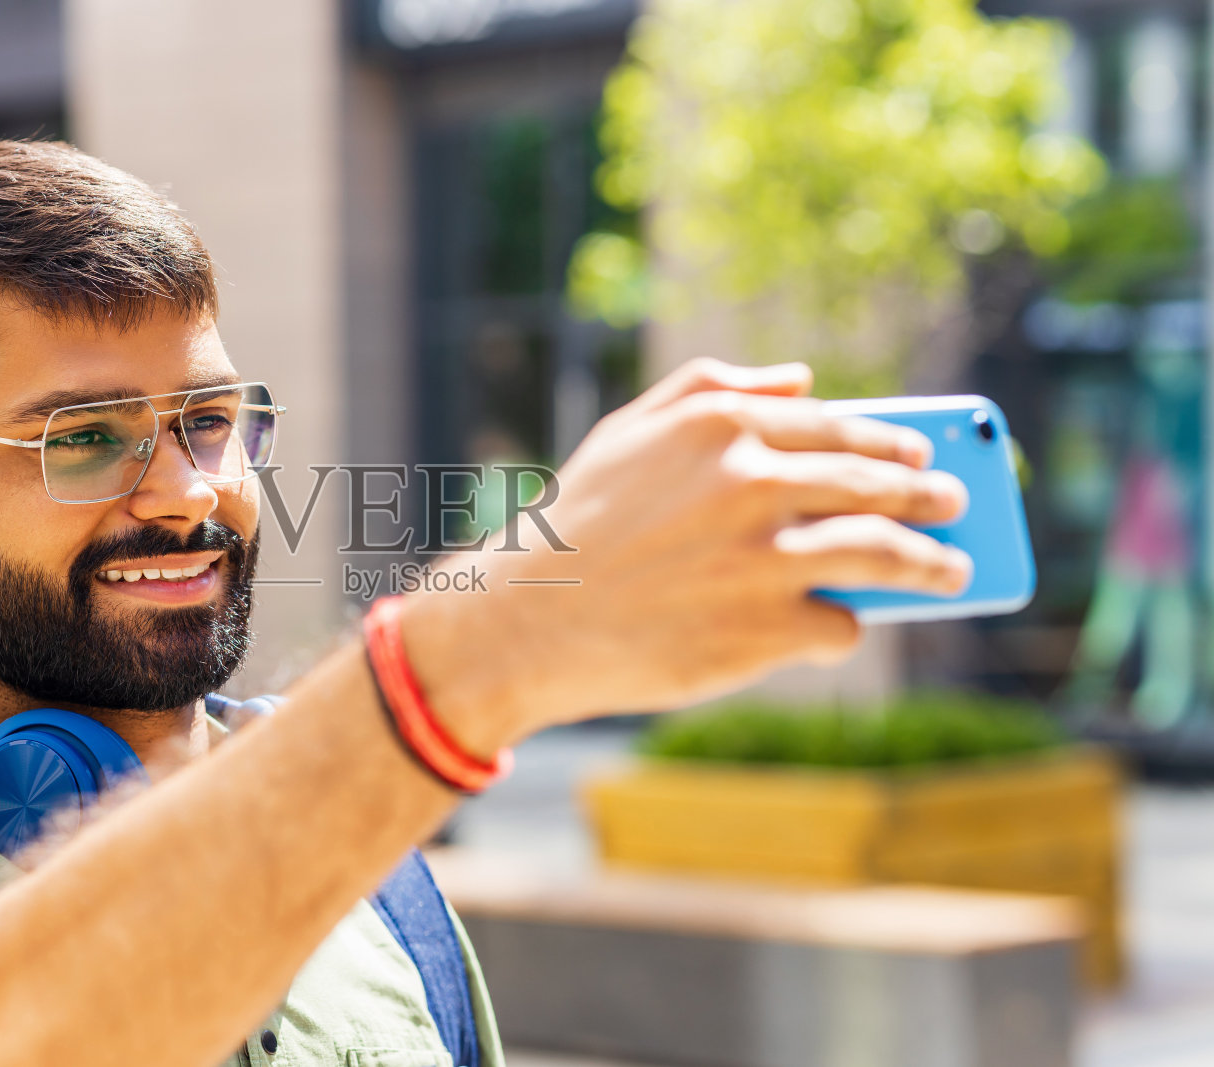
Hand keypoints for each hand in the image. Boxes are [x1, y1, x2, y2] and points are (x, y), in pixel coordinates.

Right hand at [404, 359, 969, 749]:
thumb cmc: (578, 523)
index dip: (893, 442)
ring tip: (953, 568)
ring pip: (885, 554)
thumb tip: (804, 378)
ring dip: (932, 563)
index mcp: (722, 425)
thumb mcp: (630, 432)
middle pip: (876, 485)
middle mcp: (751, 482)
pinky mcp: (768, 630)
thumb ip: (714, 388)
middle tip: (955, 505)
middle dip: (930, 495)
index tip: (923, 454)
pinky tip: (842, 625)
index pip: (837, 428)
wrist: (527, 623)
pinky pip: (840, 624)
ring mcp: (765, 559)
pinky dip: (847, 625)